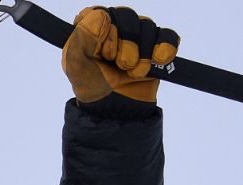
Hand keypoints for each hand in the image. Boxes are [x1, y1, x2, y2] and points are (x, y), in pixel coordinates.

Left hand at [62, 6, 178, 104]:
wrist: (116, 111)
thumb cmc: (92, 87)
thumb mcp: (76, 66)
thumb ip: (81, 38)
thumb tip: (101, 16)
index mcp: (89, 30)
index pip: (101, 13)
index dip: (105, 32)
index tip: (103, 54)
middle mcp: (113, 28)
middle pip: (127, 16)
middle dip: (127, 43)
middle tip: (121, 65)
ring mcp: (135, 37)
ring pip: (147, 26)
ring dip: (142, 53)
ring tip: (134, 72)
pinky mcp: (154, 48)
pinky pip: (168, 36)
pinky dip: (165, 47)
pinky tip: (158, 60)